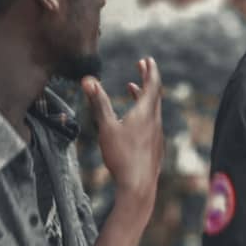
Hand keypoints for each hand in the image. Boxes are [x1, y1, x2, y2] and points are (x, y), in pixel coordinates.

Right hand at [83, 57, 163, 210]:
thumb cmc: (122, 156)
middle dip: (147, 79)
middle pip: (154, 95)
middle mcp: (155, 122)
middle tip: (142, 66)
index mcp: (145, 113)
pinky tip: (134, 120)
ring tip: (132, 88)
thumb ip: (98, 103)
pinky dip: (144, 112)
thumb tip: (88, 80)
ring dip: (143, 96)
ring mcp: (157, 135)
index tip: (148, 59)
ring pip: (152, 110)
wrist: (139, 186)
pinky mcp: (155, 147)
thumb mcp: (106, 127)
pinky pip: (151, 123)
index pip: (152, 85)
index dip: (150, 71)